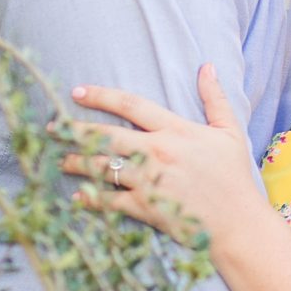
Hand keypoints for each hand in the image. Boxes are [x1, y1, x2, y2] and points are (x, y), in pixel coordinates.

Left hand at [57, 67, 266, 253]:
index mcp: (175, 130)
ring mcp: (149, 181)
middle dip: (75, 130)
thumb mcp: (229, 131)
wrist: (238, 224)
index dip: (101, 96)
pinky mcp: (146, 208)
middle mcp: (158, 152)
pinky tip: (79, 196)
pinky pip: (110, 202)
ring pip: (103, 167)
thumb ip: (214, 98)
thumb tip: (206, 66)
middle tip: (52, 128)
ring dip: (77, 163)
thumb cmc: (234, 177)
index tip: (77, 91)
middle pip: (106, 135)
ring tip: (60, 160)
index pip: (130, 105)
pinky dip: (92, 199)